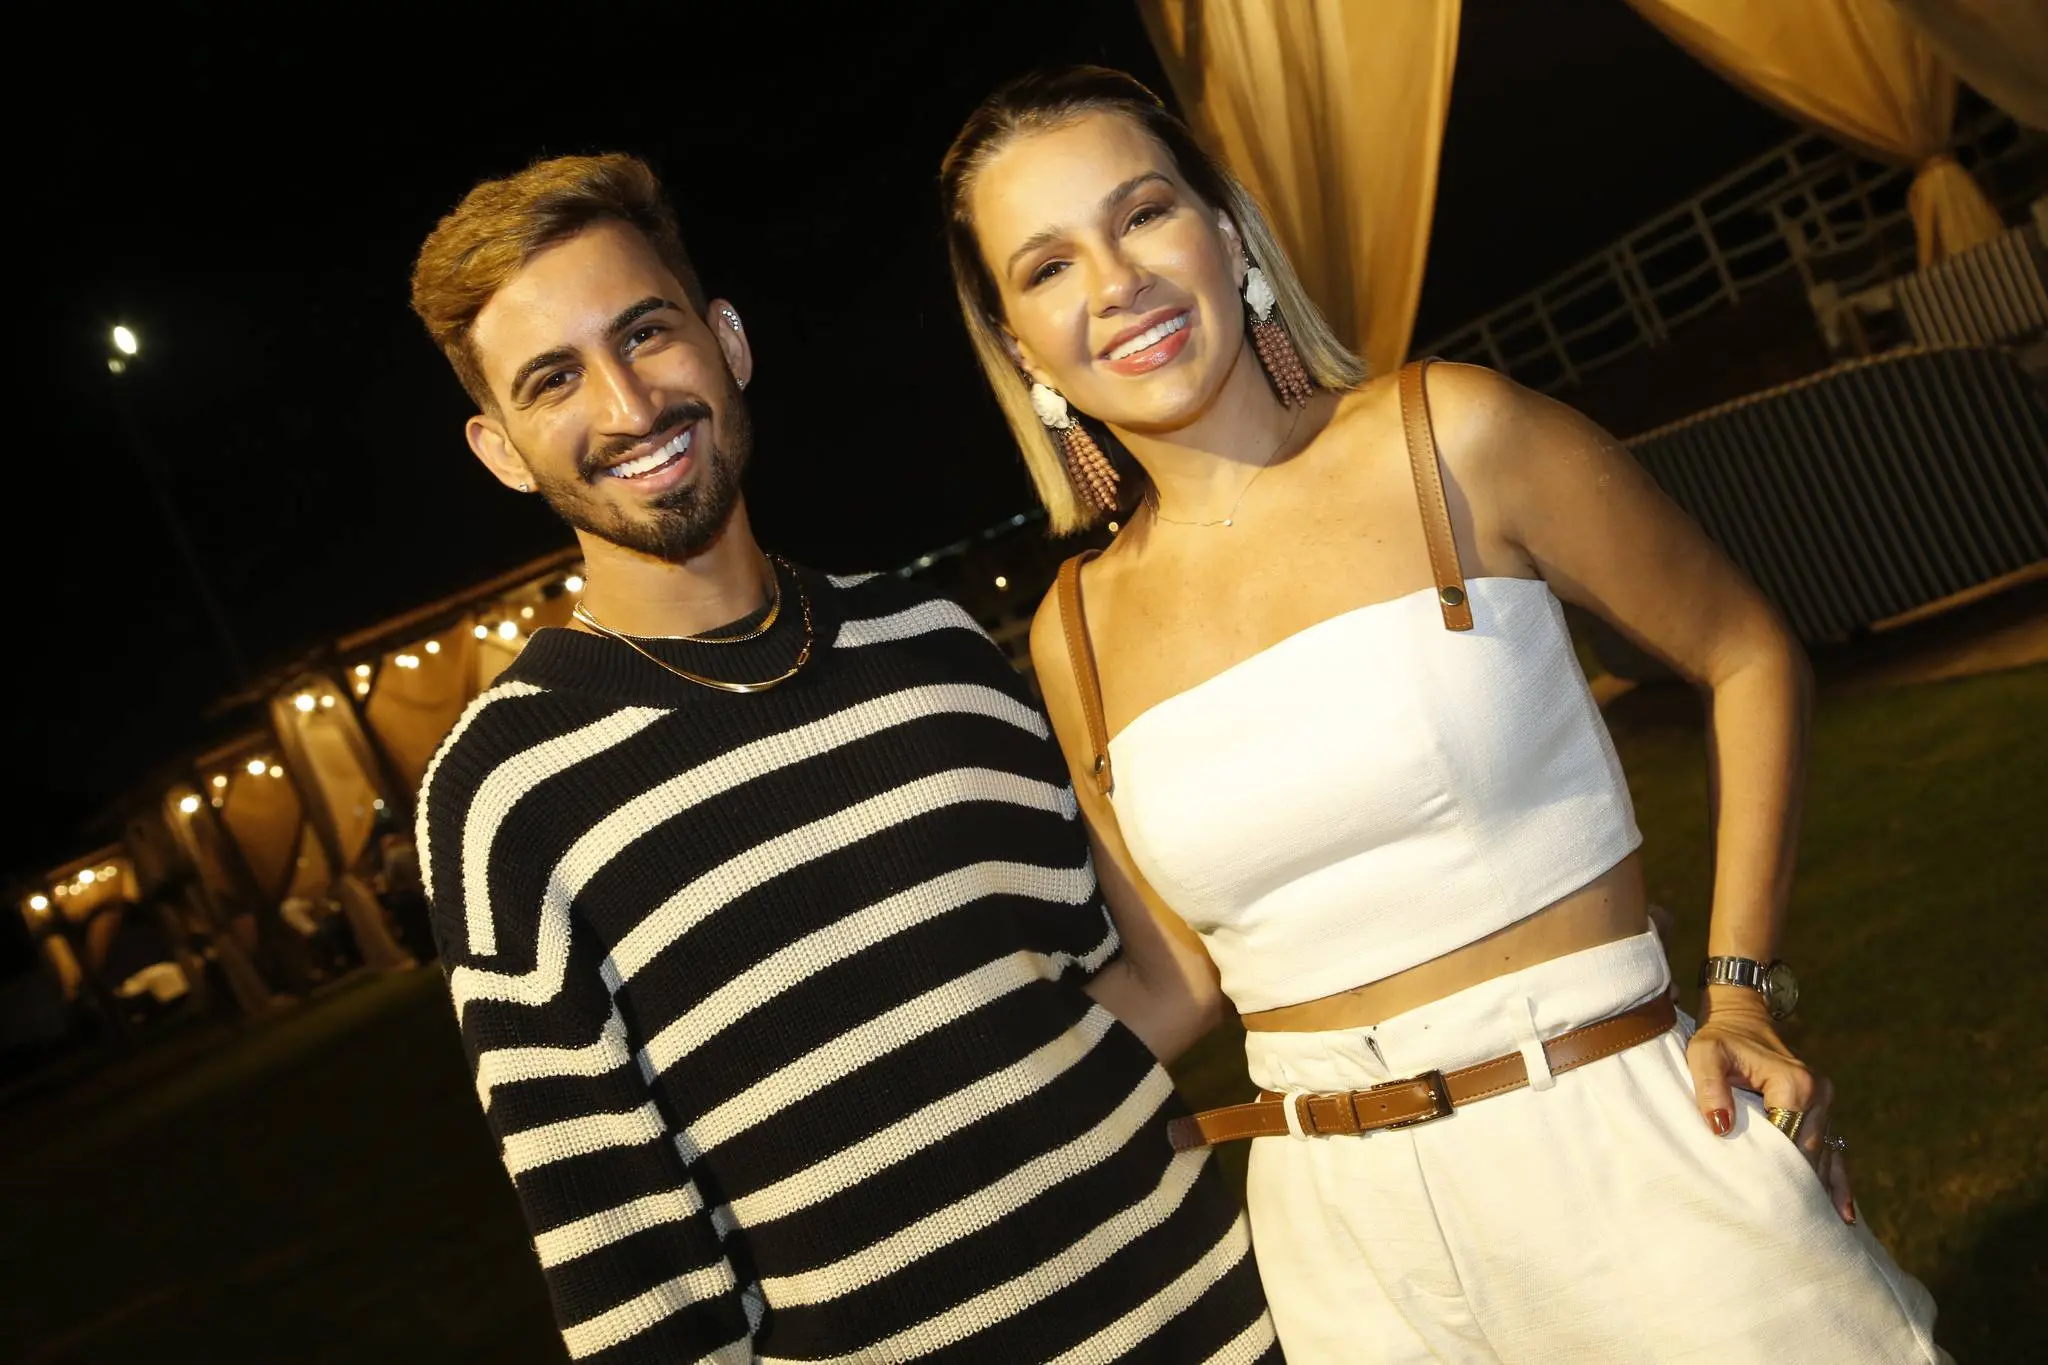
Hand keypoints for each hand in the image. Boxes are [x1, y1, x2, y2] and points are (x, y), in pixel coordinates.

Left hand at [1687, 990, 1854, 1222]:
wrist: (1740, 1018)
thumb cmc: (1716, 1038)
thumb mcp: (1703, 1054)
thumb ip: (1709, 1087)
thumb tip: (1721, 1126)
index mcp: (1794, 1083)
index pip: (1788, 1139)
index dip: (1778, 1172)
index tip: (1769, 1206)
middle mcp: (1819, 1094)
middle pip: (1810, 1154)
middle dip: (1800, 1190)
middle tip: (1788, 1233)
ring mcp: (1825, 1104)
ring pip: (1824, 1157)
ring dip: (1819, 1192)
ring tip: (1816, 1237)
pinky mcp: (1823, 1111)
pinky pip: (1834, 1151)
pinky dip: (1837, 1181)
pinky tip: (1843, 1214)